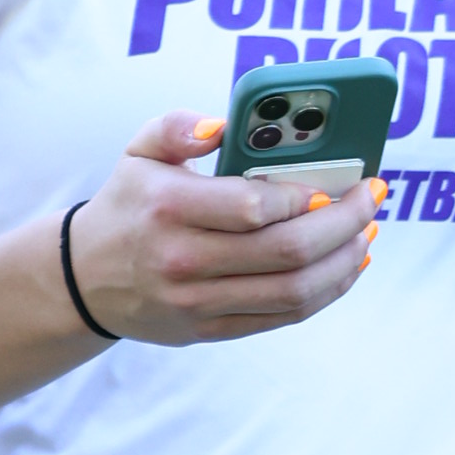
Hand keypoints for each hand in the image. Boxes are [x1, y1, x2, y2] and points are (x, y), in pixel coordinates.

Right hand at [62, 108, 376, 348]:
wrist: (83, 279)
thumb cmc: (127, 206)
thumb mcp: (138, 152)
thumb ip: (177, 126)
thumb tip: (221, 125)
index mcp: (169, 208)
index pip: (254, 207)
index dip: (307, 197)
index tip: (338, 182)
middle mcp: (183, 260)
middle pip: (287, 251)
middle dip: (345, 224)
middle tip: (372, 200)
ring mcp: (198, 302)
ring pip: (293, 291)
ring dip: (344, 262)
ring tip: (368, 234)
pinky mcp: (210, 329)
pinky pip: (282, 317)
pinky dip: (326, 293)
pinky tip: (347, 266)